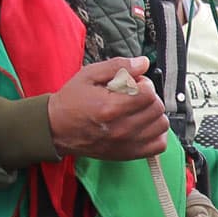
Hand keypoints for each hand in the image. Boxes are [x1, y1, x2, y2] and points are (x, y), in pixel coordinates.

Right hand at [49, 56, 168, 159]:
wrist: (56, 128)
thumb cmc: (71, 101)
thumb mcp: (89, 75)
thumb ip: (118, 66)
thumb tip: (143, 63)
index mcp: (110, 108)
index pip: (148, 93)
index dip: (143, 83)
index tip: (133, 83)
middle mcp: (120, 128)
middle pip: (156, 108)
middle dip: (149, 97)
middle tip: (134, 95)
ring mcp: (125, 143)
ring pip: (161, 125)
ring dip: (154, 114)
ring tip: (138, 109)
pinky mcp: (128, 153)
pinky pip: (158, 145)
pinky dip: (156, 133)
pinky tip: (143, 125)